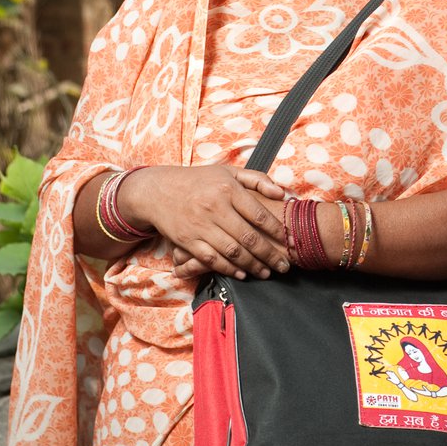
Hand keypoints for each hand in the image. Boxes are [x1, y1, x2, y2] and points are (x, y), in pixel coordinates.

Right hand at [118, 164, 288, 279]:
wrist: (157, 191)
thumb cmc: (198, 181)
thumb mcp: (227, 172)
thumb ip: (257, 179)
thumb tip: (281, 193)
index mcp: (228, 189)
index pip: (259, 214)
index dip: (277, 230)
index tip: (289, 241)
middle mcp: (215, 208)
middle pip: (249, 238)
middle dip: (270, 255)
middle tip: (284, 266)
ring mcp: (200, 226)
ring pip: (233, 252)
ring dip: (253, 266)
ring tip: (267, 273)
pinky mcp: (188, 241)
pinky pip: (212, 259)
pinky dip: (229, 269)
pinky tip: (242, 273)